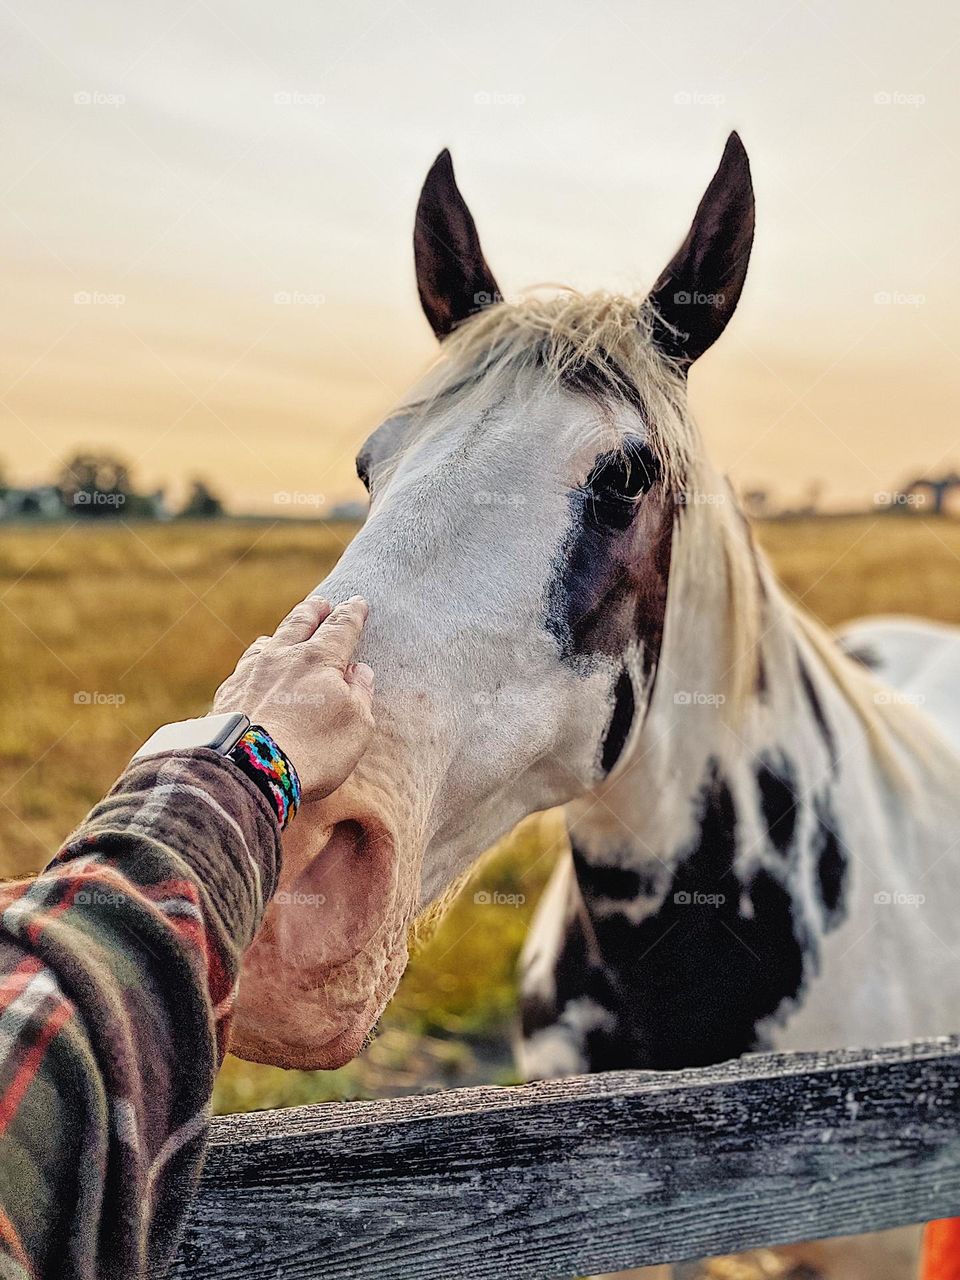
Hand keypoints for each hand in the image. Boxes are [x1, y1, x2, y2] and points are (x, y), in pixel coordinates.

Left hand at [213, 594, 374, 802]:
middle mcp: (283, 656)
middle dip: (314, 610)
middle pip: (300, 622)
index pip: (341, 628)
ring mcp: (251, 672)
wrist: (248, 770)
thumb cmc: (313, 750)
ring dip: (283, 632)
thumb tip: (359, 670)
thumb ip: (360, 694)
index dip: (352, 614)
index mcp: (319, 659)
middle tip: (322, 603)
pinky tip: (255, 666)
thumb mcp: (356, 725)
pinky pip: (245, 665)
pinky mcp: (228, 692)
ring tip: (287, 631)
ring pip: (269, 640)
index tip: (358, 603)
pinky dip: (256, 659)